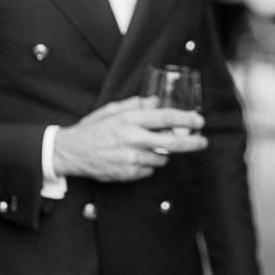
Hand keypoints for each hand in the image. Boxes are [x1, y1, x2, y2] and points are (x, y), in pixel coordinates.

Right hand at [50, 97, 205, 181]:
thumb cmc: (93, 128)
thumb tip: (157, 101)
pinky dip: (149, 164)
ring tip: (153, 147)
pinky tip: (138, 157)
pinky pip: (149, 170)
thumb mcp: (113, 110)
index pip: (166, 118)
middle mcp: (133, 139)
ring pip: (162, 158)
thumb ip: (136, 105)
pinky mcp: (128, 173)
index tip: (198, 121)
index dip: (186, 119)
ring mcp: (131, 158)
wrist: (72, 152)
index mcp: (130, 120)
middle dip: (192, 142)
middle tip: (202, 141)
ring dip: (164, 153)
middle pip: (172, 143)